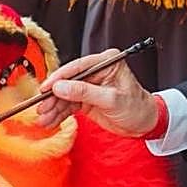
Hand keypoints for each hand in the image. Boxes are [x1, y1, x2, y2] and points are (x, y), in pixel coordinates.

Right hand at [35, 50, 158, 136]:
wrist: (145, 123)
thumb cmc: (137, 107)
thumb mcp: (112, 100)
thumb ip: (86, 92)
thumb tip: (61, 87)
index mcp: (106, 62)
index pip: (78, 67)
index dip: (59, 77)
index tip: (46, 88)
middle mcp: (96, 71)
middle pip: (68, 81)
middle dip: (54, 96)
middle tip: (41, 108)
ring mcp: (90, 85)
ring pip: (65, 94)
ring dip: (54, 107)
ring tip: (44, 119)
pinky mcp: (86, 98)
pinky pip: (68, 104)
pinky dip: (59, 113)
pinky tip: (51, 120)